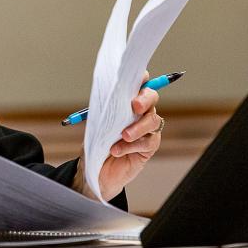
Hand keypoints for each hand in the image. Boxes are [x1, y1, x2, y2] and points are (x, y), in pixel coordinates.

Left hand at [74, 71, 162, 200]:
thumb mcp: (96, 122)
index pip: (139, 84)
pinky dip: (133, 145)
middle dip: (145, 99)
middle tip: (134, 105)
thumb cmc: (96, 142)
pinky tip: (118, 149)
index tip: (139, 76)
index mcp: (127, 102)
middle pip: (152, 98)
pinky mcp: (148, 148)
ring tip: (123, 135)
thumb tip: (107, 95)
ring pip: (153, 121)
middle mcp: (140, 113)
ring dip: (138, 127)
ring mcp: (147, 130)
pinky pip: (149, 142)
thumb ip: (104, 109)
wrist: (94, 170)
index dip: (141, 78)